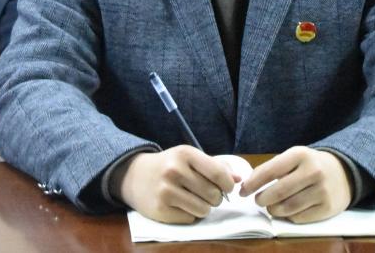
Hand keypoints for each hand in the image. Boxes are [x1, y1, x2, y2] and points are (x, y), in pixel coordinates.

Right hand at [114, 146, 238, 223]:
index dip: (228, 184)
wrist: (135, 175)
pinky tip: (180, 205)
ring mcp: (166, 191)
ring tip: (195, 200)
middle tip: (208, 195)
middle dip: (215, 198)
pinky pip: (189, 219)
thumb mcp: (189, 158)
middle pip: (213, 195)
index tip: (227, 188)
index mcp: (185, 154)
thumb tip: (239, 179)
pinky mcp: (160, 209)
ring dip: (204, 208)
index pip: (218, 173)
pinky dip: (189, 215)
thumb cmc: (169, 165)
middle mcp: (174, 171)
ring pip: (203, 210)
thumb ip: (216, 165)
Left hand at [239, 147, 351, 223]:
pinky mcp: (327, 208)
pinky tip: (288, 210)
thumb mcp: (294, 157)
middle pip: (278, 192)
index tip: (242, 191)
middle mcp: (313, 171)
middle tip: (258, 200)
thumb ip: (273, 168)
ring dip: (273, 210)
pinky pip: (299, 218)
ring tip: (271, 206)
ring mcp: (322, 191)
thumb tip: (248, 185)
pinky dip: (288, 216)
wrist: (344, 172)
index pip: (270, 171)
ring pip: (287, 208)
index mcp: (300, 154)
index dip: (253, 183)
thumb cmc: (310, 165)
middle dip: (262, 199)